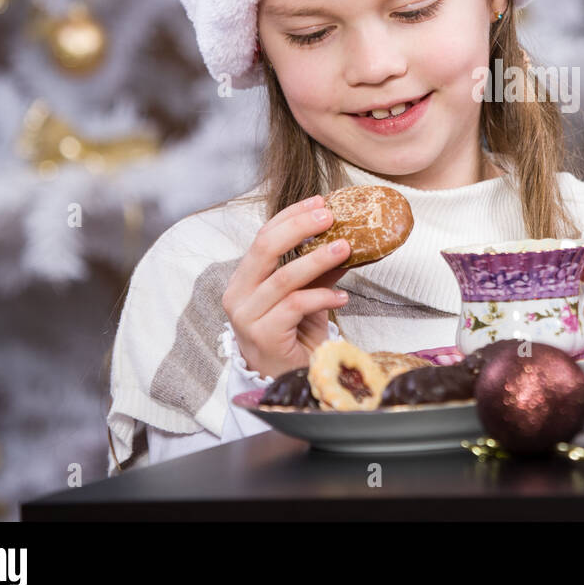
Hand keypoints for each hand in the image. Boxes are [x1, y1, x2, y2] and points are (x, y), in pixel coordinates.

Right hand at [222, 194, 352, 379]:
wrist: (290, 382)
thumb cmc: (294, 338)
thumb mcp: (308, 297)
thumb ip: (319, 271)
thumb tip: (344, 239)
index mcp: (244, 280)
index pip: (263, 237)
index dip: (292, 216)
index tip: (320, 202)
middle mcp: (238, 295)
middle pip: (265, 248)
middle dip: (300, 227)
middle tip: (330, 216)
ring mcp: (246, 316)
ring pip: (284, 277)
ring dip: (318, 260)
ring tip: (345, 249)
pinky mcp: (262, 335)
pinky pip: (295, 306)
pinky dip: (322, 297)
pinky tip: (342, 297)